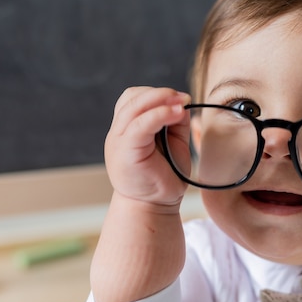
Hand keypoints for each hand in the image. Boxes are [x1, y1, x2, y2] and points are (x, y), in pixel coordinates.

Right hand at [104, 86, 190, 207]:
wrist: (154, 207)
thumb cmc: (165, 177)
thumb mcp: (174, 142)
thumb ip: (176, 122)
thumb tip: (183, 102)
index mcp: (127, 128)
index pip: (134, 98)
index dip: (156, 93)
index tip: (181, 98)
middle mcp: (118, 133)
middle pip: (132, 98)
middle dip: (159, 94)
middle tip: (183, 98)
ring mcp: (118, 142)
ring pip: (133, 108)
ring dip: (160, 101)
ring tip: (181, 104)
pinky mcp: (125, 152)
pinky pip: (139, 125)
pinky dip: (158, 115)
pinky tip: (176, 113)